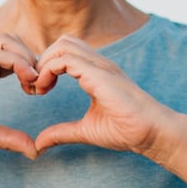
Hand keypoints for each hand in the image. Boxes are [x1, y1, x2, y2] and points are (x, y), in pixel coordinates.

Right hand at [0, 34, 40, 158]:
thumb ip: (8, 138)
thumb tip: (35, 151)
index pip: (15, 55)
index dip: (33, 68)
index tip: (42, 91)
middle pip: (14, 40)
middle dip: (33, 58)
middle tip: (41, 85)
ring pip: (6, 40)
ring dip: (26, 56)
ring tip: (34, 82)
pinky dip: (17, 62)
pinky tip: (26, 81)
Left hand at [33, 36, 176, 157]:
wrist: (151, 133)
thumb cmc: (126, 131)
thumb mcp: (85, 131)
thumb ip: (61, 133)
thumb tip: (39, 145)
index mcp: (95, 73)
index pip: (65, 53)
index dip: (46, 67)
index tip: (37, 90)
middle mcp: (98, 64)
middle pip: (62, 42)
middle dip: (42, 60)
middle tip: (34, 87)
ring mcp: (100, 66)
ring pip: (62, 45)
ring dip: (43, 63)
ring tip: (39, 87)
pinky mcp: (99, 74)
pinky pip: (66, 59)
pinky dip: (48, 70)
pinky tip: (45, 89)